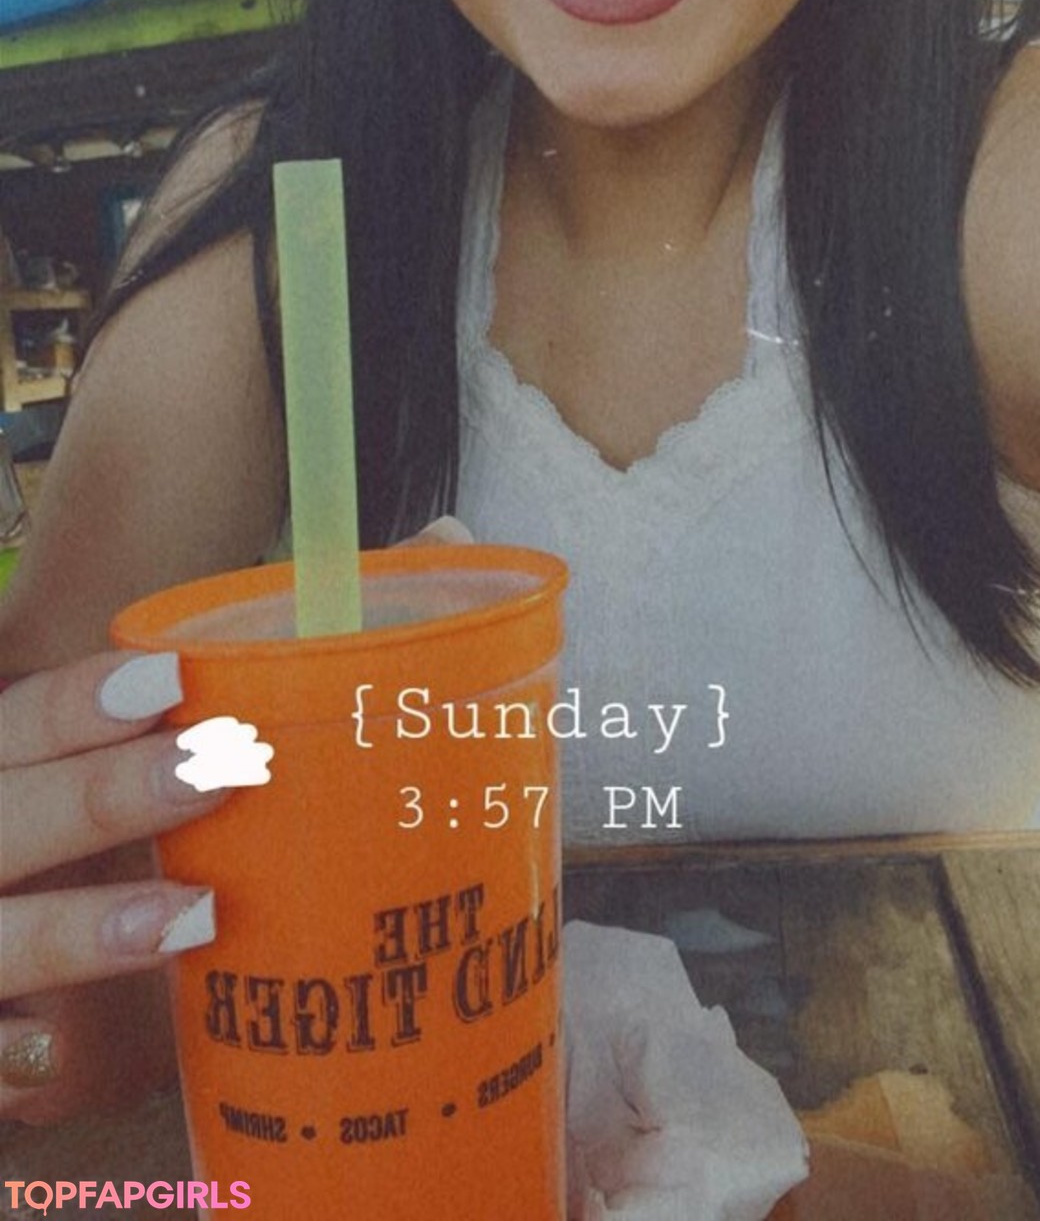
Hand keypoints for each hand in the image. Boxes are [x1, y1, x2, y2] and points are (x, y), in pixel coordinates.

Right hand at [0, 517, 472, 1124]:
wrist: (14, 985)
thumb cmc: (98, 835)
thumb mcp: (130, 754)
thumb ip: (258, 668)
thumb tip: (442, 536)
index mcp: (2, 764)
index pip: (16, 720)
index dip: (79, 702)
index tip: (169, 684)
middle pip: (7, 814)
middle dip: (101, 794)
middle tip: (219, 772)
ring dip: (81, 928)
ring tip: (193, 915)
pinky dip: (16, 1055)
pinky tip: (63, 1057)